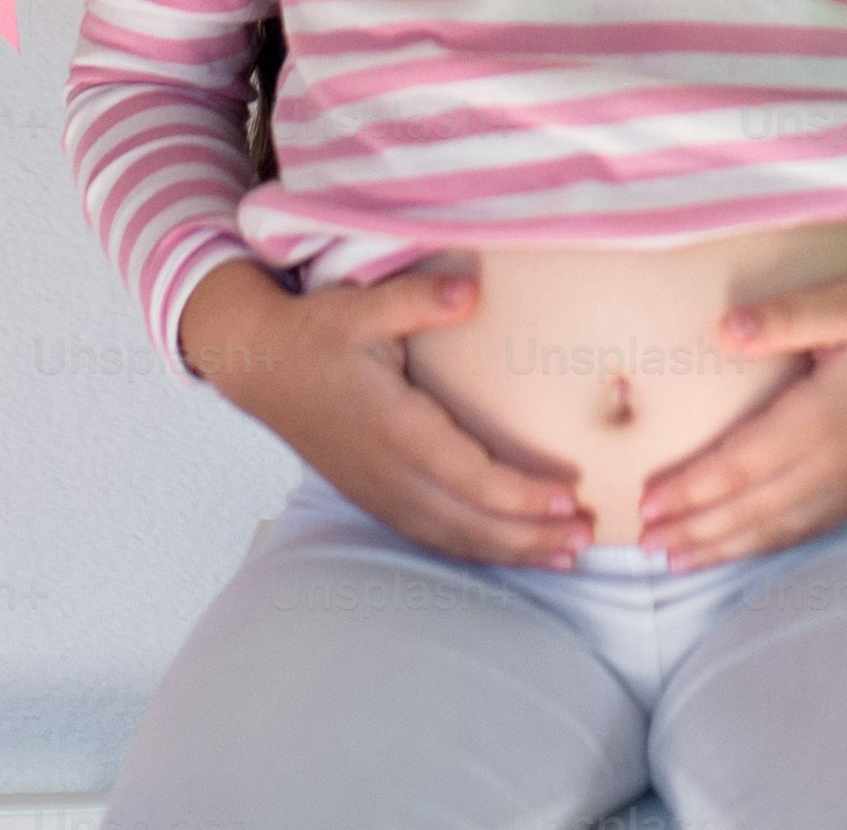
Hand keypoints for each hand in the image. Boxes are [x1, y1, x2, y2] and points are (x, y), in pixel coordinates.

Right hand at [174, 257, 593, 567]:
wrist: (257, 366)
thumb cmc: (313, 334)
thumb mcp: (360, 306)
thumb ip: (417, 299)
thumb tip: (470, 290)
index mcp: (394, 428)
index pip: (470, 474)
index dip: (522, 493)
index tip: (571, 495)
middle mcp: (389, 472)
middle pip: (471, 520)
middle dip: (532, 534)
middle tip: (589, 537)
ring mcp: (380, 491)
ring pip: (453, 536)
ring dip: (511, 551)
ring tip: (566, 556)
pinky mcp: (375, 496)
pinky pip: (432, 535)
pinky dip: (476, 549)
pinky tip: (511, 551)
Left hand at [631, 268, 846, 568]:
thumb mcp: (846, 303)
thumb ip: (784, 317)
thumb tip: (723, 328)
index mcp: (822, 420)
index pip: (740, 464)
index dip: (691, 488)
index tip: (646, 502)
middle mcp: (835, 465)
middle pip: (751, 509)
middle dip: (695, 528)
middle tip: (644, 545)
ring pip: (776, 529)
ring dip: (723, 547)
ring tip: (675, 560)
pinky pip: (807, 529)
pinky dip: (765, 545)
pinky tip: (737, 550)